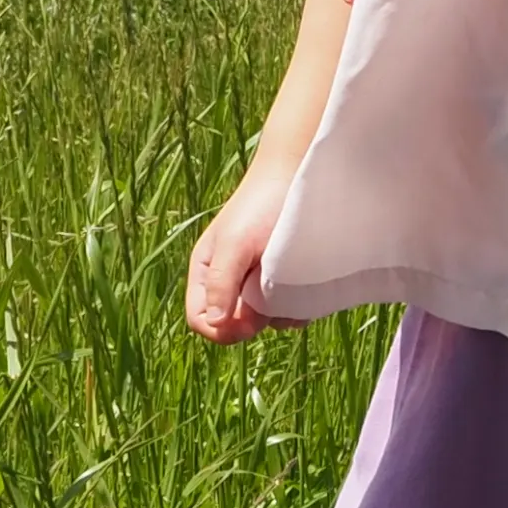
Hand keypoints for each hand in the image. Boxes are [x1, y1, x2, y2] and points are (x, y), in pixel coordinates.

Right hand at [181, 158, 300, 341]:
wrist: (296, 177)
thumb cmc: (260, 205)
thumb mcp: (235, 243)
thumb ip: (221, 282)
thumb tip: (215, 323)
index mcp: (206, 272)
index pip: (201, 320)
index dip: (221, 330)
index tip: (248, 324)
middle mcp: (230, 282)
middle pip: (235, 326)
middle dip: (254, 321)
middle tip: (274, 295)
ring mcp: (257, 284)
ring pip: (264, 321)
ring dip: (279, 314)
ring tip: (293, 285)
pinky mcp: (283, 282)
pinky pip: (286, 311)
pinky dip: (296, 308)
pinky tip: (306, 288)